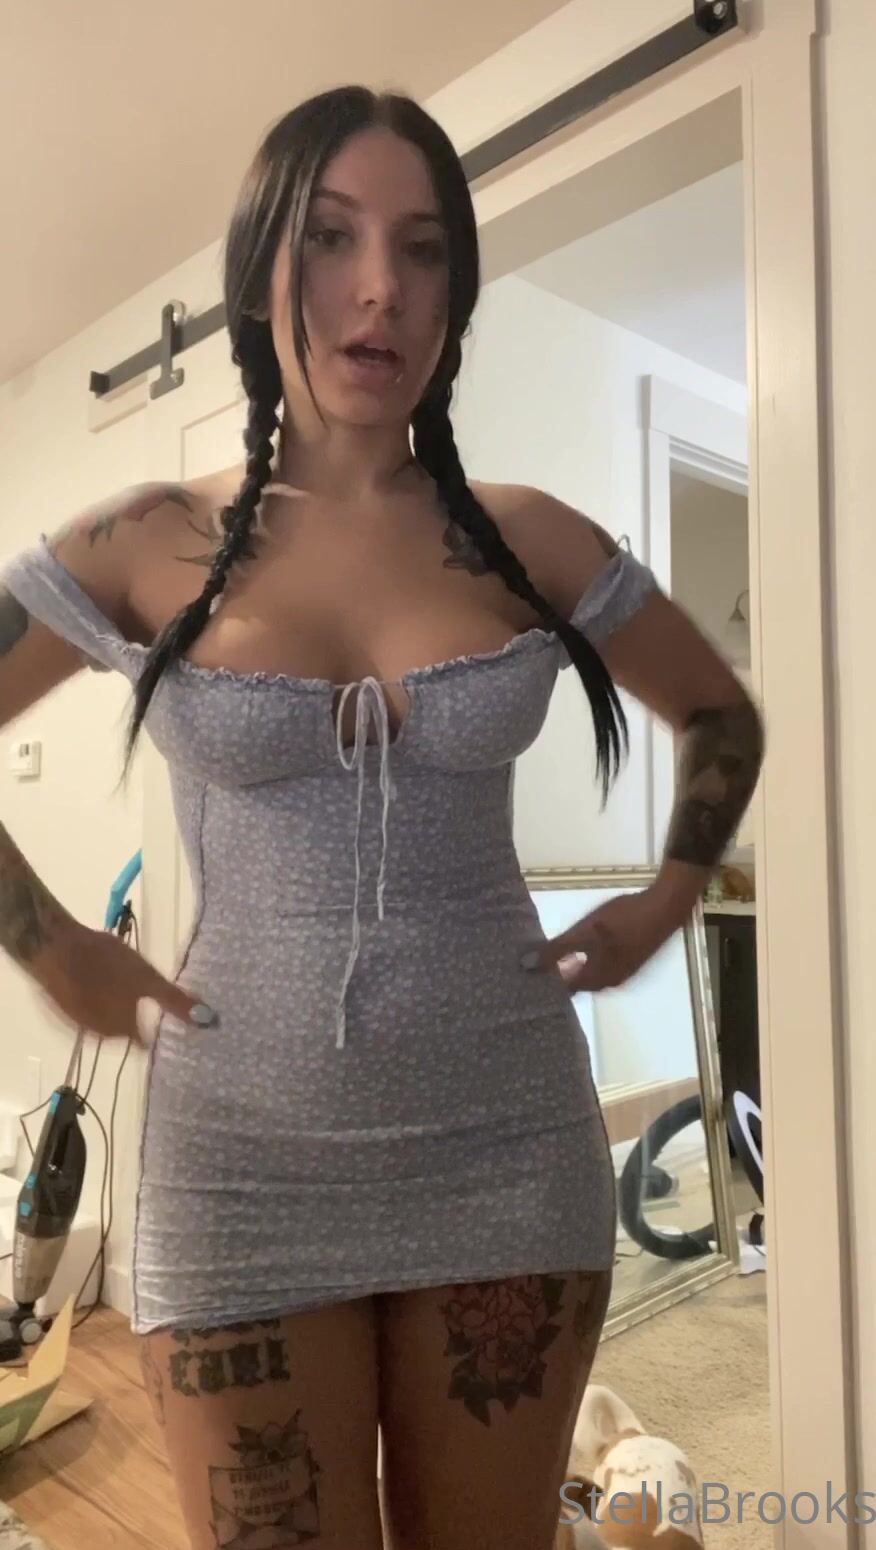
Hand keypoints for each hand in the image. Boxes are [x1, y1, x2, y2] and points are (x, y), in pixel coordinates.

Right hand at [37, 921, 217, 1048]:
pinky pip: (90, 1008)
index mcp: (121, 1030)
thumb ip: (174, 1000)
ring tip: (126, 986)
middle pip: (125, 1031)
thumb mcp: (146, 978)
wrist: (54, 948)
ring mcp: (78, 1022)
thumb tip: (208, 1021)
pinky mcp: (64, 1007)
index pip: (144, 1041)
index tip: (170, 1021)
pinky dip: (99, 999)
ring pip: (106, 1019)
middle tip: (148, 996)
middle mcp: (99, 1034)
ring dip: (116, 1007)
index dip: (158, 1031)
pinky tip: (104, 981)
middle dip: (137, 1017)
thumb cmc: (105, 962)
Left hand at [523, 887, 682, 993]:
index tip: (525, 973)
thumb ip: (557, 950)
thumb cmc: (623, 919)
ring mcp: (623, 970)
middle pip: (577, 983)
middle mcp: (610, 981)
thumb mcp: (585, 932)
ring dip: (571, 965)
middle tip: (534, 960)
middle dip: (556, 973)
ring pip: (589, 973)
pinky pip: (601, 964)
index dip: (545, 982)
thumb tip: (526, 967)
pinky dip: (586, 958)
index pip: (564, 990)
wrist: (665, 906)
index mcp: (598, 979)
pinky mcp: (630, 957)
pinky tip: (580, 944)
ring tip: (552, 952)